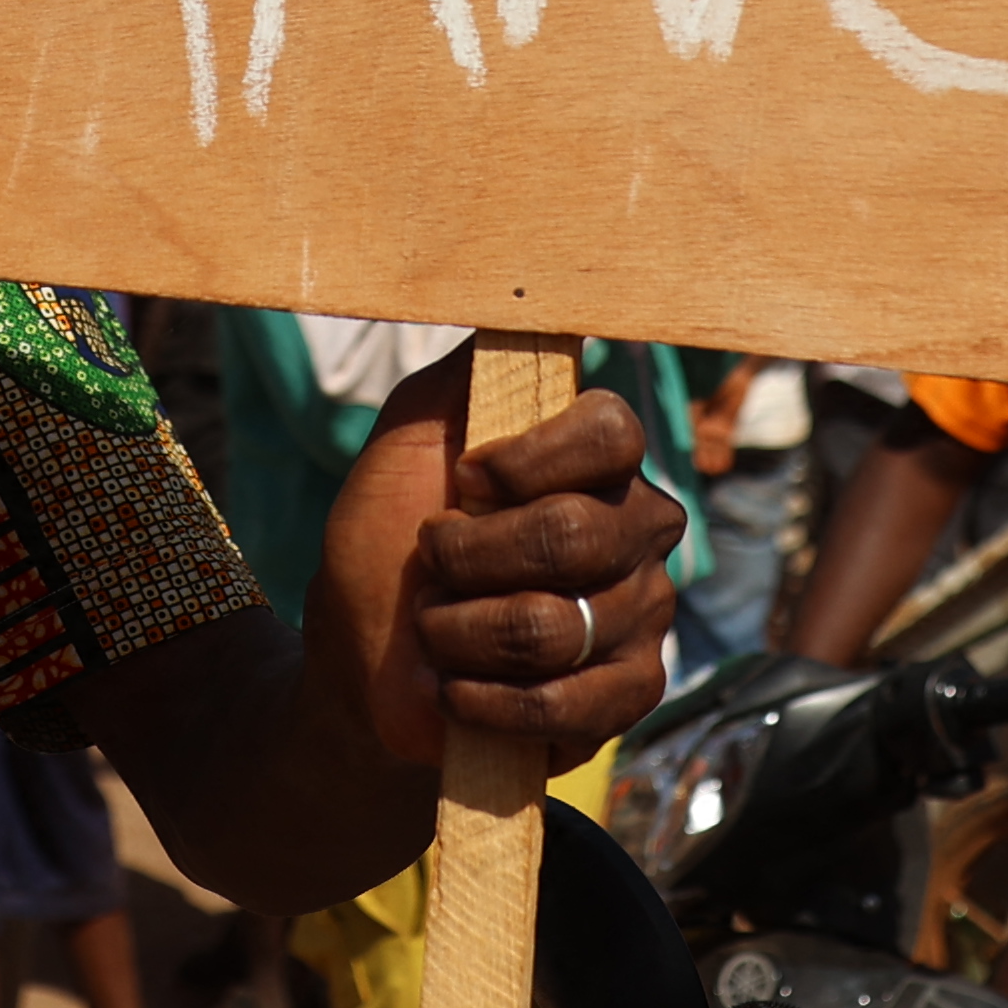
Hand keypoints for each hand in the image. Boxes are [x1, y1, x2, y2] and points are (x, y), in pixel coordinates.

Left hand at [318, 344, 681, 770]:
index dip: (527, 460)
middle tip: (432, 568)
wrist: (363, 663)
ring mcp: (643, 613)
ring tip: (437, 633)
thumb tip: (523, 306)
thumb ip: (467, 375)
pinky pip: (570, 702)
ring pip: (556, 623)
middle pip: (572, 534)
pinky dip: (488, 700)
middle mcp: (637, 526)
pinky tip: (458, 690)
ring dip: (461, 633)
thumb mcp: (408, 439)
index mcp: (596, 457)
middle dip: (466, 559)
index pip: (611, 431)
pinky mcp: (628, 693)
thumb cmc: (388, 542)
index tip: (464, 481)